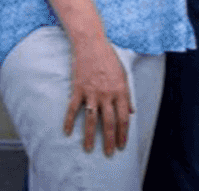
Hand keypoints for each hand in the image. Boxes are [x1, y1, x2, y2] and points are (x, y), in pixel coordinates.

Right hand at [63, 36, 130, 155]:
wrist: (92, 45)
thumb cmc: (110, 59)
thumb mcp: (124, 75)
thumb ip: (128, 95)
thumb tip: (132, 112)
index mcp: (121, 91)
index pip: (124, 118)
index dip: (123, 133)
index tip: (122, 145)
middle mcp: (107, 94)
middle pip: (109, 122)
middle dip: (109, 140)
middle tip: (108, 153)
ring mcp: (92, 93)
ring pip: (91, 120)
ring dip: (90, 137)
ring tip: (89, 150)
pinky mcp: (78, 90)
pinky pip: (73, 109)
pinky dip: (69, 122)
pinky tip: (66, 133)